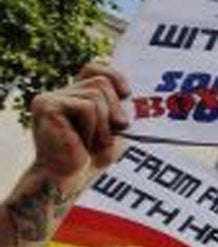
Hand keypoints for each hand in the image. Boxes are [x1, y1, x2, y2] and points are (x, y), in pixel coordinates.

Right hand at [29, 63, 131, 187]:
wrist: (68, 179)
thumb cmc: (91, 156)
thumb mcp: (114, 129)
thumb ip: (122, 108)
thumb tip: (143, 93)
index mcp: (73, 96)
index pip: (94, 67)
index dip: (113, 74)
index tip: (128, 93)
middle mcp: (59, 93)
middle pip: (100, 82)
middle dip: (115, 108)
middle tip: (117, 129)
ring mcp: (49, 98)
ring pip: (95, 96)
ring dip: (103, 124)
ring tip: (93, 142)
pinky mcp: (46, 105)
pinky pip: (86, 108)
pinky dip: (93, 128)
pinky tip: (81, 143)